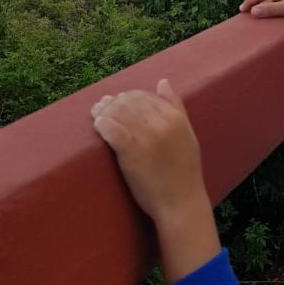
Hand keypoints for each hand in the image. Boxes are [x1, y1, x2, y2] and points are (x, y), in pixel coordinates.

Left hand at [91, 79, 206, 224]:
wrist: (181, 203)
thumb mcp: (187, 134)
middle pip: (129, 102)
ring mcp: (146, 138)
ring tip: (96, 114)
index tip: (117, 101)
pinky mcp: (132, 153)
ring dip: (104, 110)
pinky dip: (102, 124)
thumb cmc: (184, 171)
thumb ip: (176, 106)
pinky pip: (112, 130)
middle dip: (114, 102)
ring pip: (119, 112)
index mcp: (175, 118)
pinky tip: (97, 125)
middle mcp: (162, 124)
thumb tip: (163, 81)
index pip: (145, 96)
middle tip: (102, 106)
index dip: (128, 96)